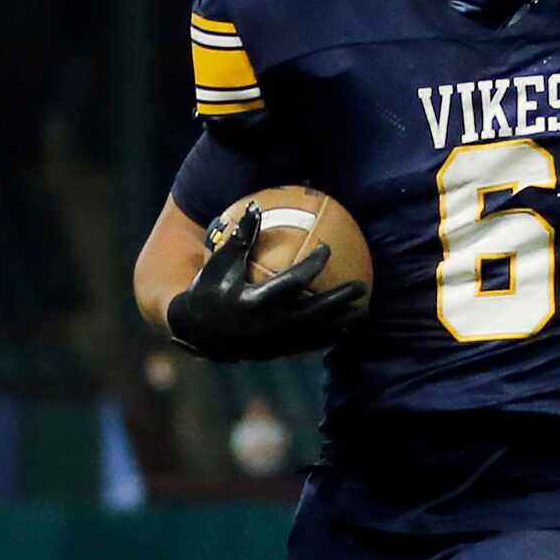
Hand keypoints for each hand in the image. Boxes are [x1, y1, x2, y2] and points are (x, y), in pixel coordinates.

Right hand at [162, 203, 365, 362]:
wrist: (196, 330)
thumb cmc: (209, 288)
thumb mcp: (222, 262)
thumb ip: (241, 237)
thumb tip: (255, 205)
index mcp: (254, 302)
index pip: (292, 282)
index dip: (313, 265)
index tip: (327, 249)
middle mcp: (267, 326)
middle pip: (313, 312)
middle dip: (339, 300)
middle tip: (361, 286)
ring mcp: (272, 343)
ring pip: (313, 333)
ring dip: (340, 323)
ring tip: (362, 312)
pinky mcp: (274, 353)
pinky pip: (306, 345)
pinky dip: (326, 337)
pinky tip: (344, 329)